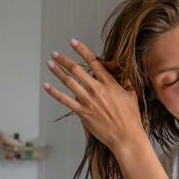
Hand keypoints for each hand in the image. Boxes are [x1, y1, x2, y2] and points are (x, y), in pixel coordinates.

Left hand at [43, 39, 145, 154]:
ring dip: (57, 72)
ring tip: (50, 64)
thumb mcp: (132, 95)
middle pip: (77, 70)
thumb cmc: (131, 117)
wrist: (125, 136)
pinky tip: (47, 86)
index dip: (82, 50)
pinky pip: (65, 100)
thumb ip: (126, 81)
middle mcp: (97, 89)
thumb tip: (122, 70)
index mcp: (110, 84)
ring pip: (69, 82)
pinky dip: (54, 92)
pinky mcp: (82, 112)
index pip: (94, 62)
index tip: (73, 42)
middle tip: (55, 53)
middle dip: (64, 60)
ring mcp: (88, 101)